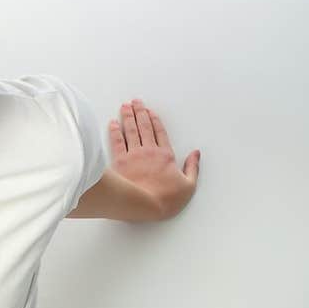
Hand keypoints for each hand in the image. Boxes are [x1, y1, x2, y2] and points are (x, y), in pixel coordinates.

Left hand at [109, 99, 199, 219]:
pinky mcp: (120, 161)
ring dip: (128, 117)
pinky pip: (117, 142)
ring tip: (125, 106)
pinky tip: (113, 123)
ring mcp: (134, 155)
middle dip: (140, 113)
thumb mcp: (188, 186)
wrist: (143, 205)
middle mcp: (149, 151)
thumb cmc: (165, 199)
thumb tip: (196, 154)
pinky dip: (115, 131)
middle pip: (144, 127)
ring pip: (131, 130)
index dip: (155, 121)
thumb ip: (193, 168)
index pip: (160, 133)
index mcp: (165, 156)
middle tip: (136, 102)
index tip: (151, 112)